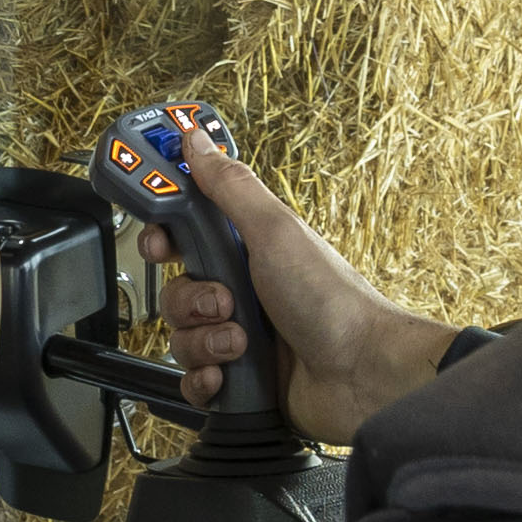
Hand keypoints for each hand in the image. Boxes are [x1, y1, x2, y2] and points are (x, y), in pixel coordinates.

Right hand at [140, 115, 455, 444]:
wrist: (363, 376)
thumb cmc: (331, 299)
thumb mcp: (275, 231)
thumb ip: (229, 186)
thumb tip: (197, 140)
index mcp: (247, 248)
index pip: (184, 232)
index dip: (163, 235)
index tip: (158, 241)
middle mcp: (241, 290)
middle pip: (175, 288)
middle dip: (191, 299)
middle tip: (224, 300)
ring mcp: (238, 336)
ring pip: (180, 336)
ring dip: (205, 341)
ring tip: (243, 343)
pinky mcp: (239, 380)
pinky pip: (192, 380)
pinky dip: (206, 380)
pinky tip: (230, 377)